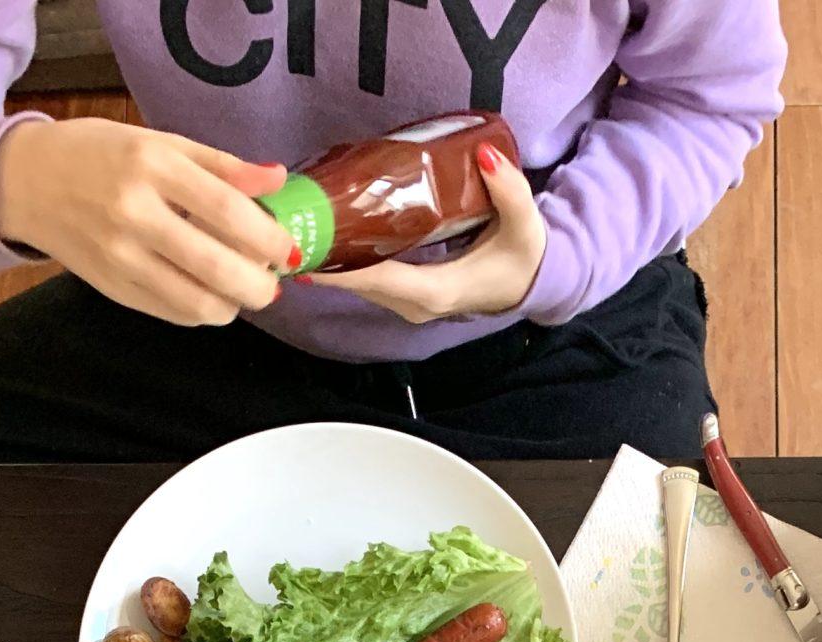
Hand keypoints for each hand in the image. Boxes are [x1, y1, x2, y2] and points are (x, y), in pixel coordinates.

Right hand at [0, 118, 297, 326]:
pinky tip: (208, 292)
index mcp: (152, 166)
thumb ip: (221, 165)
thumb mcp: (161, 142)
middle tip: (273, 280)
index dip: (268, 238)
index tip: (288, 248)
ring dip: (233, 305)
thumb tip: (277, 180)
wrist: (29, 182)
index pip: (228, 211)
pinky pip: (174, 314)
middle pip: (218, 269)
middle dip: (259, 284)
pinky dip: (202, 310)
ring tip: (242, 288)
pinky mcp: (114, 290)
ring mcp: (122, 258)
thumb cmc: (101, 155)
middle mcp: (135, 215)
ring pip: (198, 304)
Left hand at [301, 144, 544, 322]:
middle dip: (326, 263)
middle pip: (362, 284)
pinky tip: (324, 241)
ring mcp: (410, 304)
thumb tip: (485, 156)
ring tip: (299, 232)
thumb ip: (510, 191)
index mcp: (440, 290)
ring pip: (362, 285)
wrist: (529, 282)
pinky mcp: (407, 296)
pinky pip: (369, 281)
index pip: (384, 280)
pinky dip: (346, 264)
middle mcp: (418, 304)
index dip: (347, 269)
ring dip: (330, 264)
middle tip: (291, 232)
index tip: (313, 254)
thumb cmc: (525, 257)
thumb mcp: (525, 224)